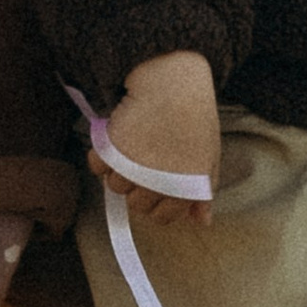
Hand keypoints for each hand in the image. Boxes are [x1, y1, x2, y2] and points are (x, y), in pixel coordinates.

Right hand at [101, 49, 220, 221]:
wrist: (174, 84)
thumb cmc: (196, 118)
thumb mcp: (209, 158)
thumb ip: (204, 193)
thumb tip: (202, 222)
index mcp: (183, 191)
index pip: (161, 217)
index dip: (158, 201)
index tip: (157, 183)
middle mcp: (156, 186)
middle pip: (136, 205)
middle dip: (139, 187)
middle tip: (145, 161)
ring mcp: (132, 169)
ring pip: (115, 186)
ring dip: (119, 170)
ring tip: (132, 145)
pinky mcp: (112, 150)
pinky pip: (97, 166)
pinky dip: (101, 157)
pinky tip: (115, 140)